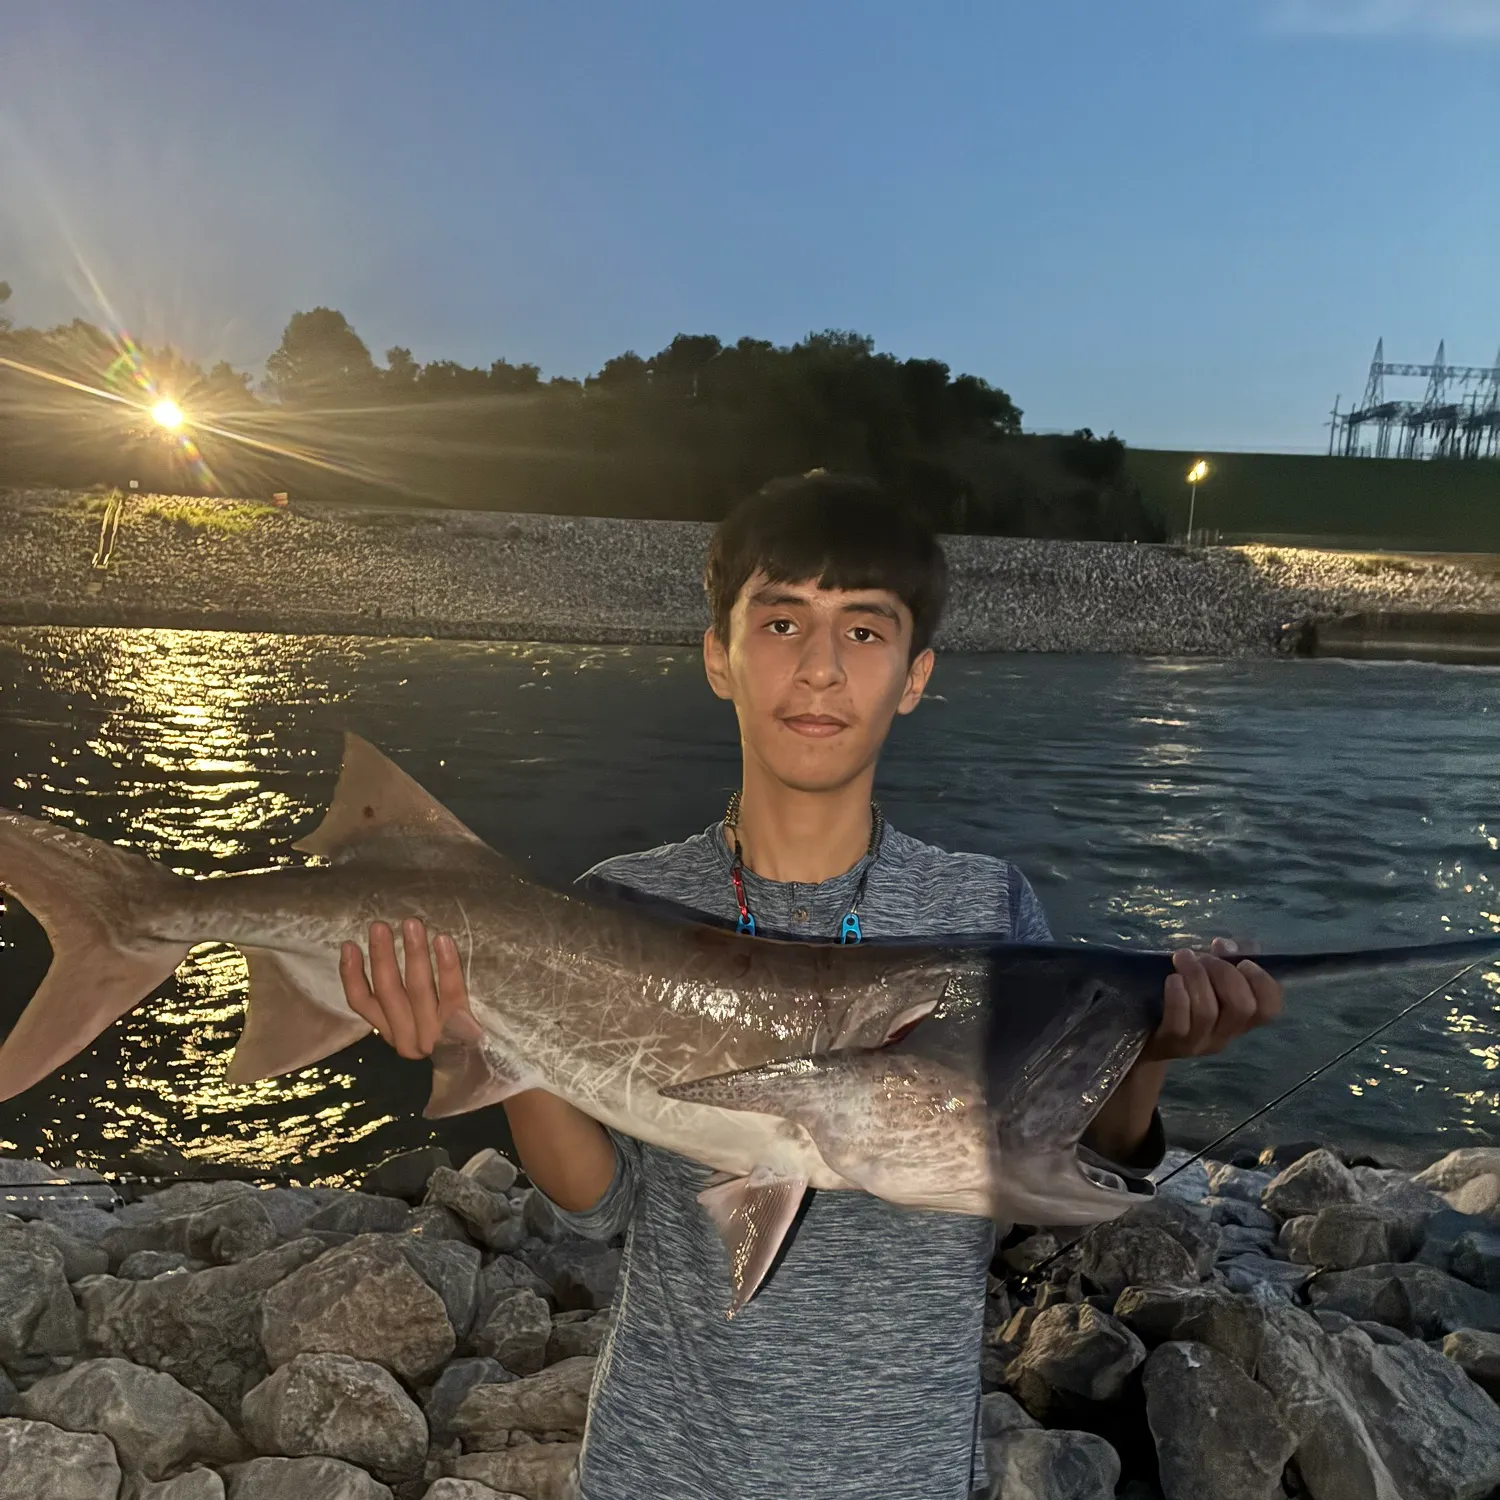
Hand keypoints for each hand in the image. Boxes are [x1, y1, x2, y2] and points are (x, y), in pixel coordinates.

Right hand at [340, 919, 469, 1058]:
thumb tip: (380, 955)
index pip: (363, 1004)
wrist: (484, 1071)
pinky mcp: (462, 1031)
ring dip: (412, 954)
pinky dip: (446, 965)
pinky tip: (443, 941)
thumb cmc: (450, 1036)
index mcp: (392, 1034)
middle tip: (380, 925)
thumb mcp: (417, 1023)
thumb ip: (399, 1001)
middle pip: (389, 991)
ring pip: (418, 989)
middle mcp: (408, 1039)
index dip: (352, 974)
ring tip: (411, 924)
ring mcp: (434, 1037)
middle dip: (382, 955)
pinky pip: (452, 993)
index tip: (349, 945)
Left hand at [1141, 937, 1281, 1061]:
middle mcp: (1225, 1034)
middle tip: (1204, 958)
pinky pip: (1179, 1021)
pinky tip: (1172, 978)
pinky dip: (1177, 995)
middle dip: (1224, 972)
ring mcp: (1199, 1042)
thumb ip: (1224, 961)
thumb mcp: (1207, 982)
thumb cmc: (1183, 1003)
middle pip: (1241, 1006)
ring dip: (1196, 976)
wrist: (1145, 1040)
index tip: (1244, 962)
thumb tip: (1225, 945)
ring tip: (1183, 958)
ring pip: (1208, 1010)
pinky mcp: (1171, 1043)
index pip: (1270, 1009)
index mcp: (1241, 1020)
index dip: (1263, 983)